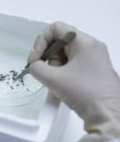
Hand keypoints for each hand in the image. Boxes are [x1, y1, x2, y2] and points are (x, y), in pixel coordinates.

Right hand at [28, 21, 119, 141]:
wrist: (106, 113)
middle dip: (48, 57)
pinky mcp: (93, 70)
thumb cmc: (81, 92)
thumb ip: (36, 68)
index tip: (35, 60)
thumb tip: (34, 65)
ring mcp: (93, 58)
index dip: (40, 41)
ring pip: (65, 54)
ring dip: (55, 67)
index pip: (55, 28)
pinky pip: (72, 64)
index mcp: (83, 42)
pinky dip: (62, 72)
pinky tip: (62, 86)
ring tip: (56, 82)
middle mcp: (90, 46)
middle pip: (60, 42)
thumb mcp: (53, 79)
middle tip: (46, 73)